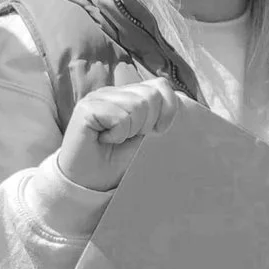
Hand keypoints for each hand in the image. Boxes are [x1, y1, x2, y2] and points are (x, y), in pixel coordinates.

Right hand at [55, 79, 183, 193]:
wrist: (90, 183)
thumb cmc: (116, 161)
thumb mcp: (145, 136)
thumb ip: (157, 115)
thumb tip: (182, 101)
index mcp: (126, 94)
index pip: (160, 86)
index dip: (167, 110)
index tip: (155, 132)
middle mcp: (111, 91)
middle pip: (151, 96)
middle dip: (146, 123)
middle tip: (128, 137)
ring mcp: (97, 97)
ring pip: (137, 106)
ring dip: (130, 130)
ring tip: (115, 139)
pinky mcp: (86, 108)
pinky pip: (120, 117)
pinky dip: (117, 134)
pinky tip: (104, 140)